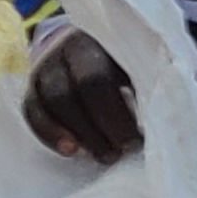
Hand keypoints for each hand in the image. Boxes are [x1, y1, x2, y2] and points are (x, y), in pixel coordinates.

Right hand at [19, 26, 139, 162]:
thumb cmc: (132, 57)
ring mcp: (45, 66)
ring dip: (75, 134)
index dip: (114, 115)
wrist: (98, 41)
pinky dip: (49, 134)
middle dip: (95, 128)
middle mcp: (65, 51)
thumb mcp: (145, 61)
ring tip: (103, 156)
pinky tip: (71, 150)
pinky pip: (33, 111)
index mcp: (99, 41)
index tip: (134, 141)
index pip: (96, 79)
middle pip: (68, 93)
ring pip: (48, 103)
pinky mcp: (33, 86)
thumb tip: (163, 120)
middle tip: (119, 152)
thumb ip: (151, 83)